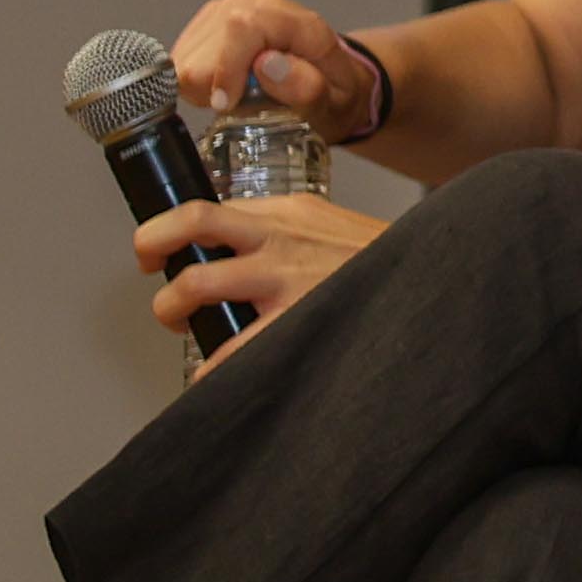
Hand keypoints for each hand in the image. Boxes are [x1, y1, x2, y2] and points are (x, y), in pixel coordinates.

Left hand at [134, 188, 384, 359]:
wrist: (427, 276)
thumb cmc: (379, 259)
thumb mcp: (330, 224)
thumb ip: (284, 229)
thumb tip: (234, 245)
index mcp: (287, 212)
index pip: (206, 208)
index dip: (165, 229)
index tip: (155, 249)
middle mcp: (280, 237)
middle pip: (192, 226)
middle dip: (154, 251)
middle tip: (156, 280)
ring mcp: (285, 278)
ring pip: (197, 283)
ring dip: (172, 309)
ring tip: (181, 324)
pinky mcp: (295, 319)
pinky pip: (232, 346)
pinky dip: (209, 366)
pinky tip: (208, 374)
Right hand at [169, 0, 377, 141]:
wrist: (329, 80)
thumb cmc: (332, 95)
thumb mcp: (333, 104)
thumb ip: (307, 87)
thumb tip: (267, 64)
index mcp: (296, 21)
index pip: (242, 29)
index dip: (226, 71)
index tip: (227, 103)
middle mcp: (258, 4)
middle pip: (205, 50)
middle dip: (214, 87)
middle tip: (241, 102)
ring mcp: (229, 7)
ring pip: (185, 58)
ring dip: (204, 85)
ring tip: (236, 92)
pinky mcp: (208, 20)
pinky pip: (179, 59)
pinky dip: (196, 79)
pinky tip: (224, 82)